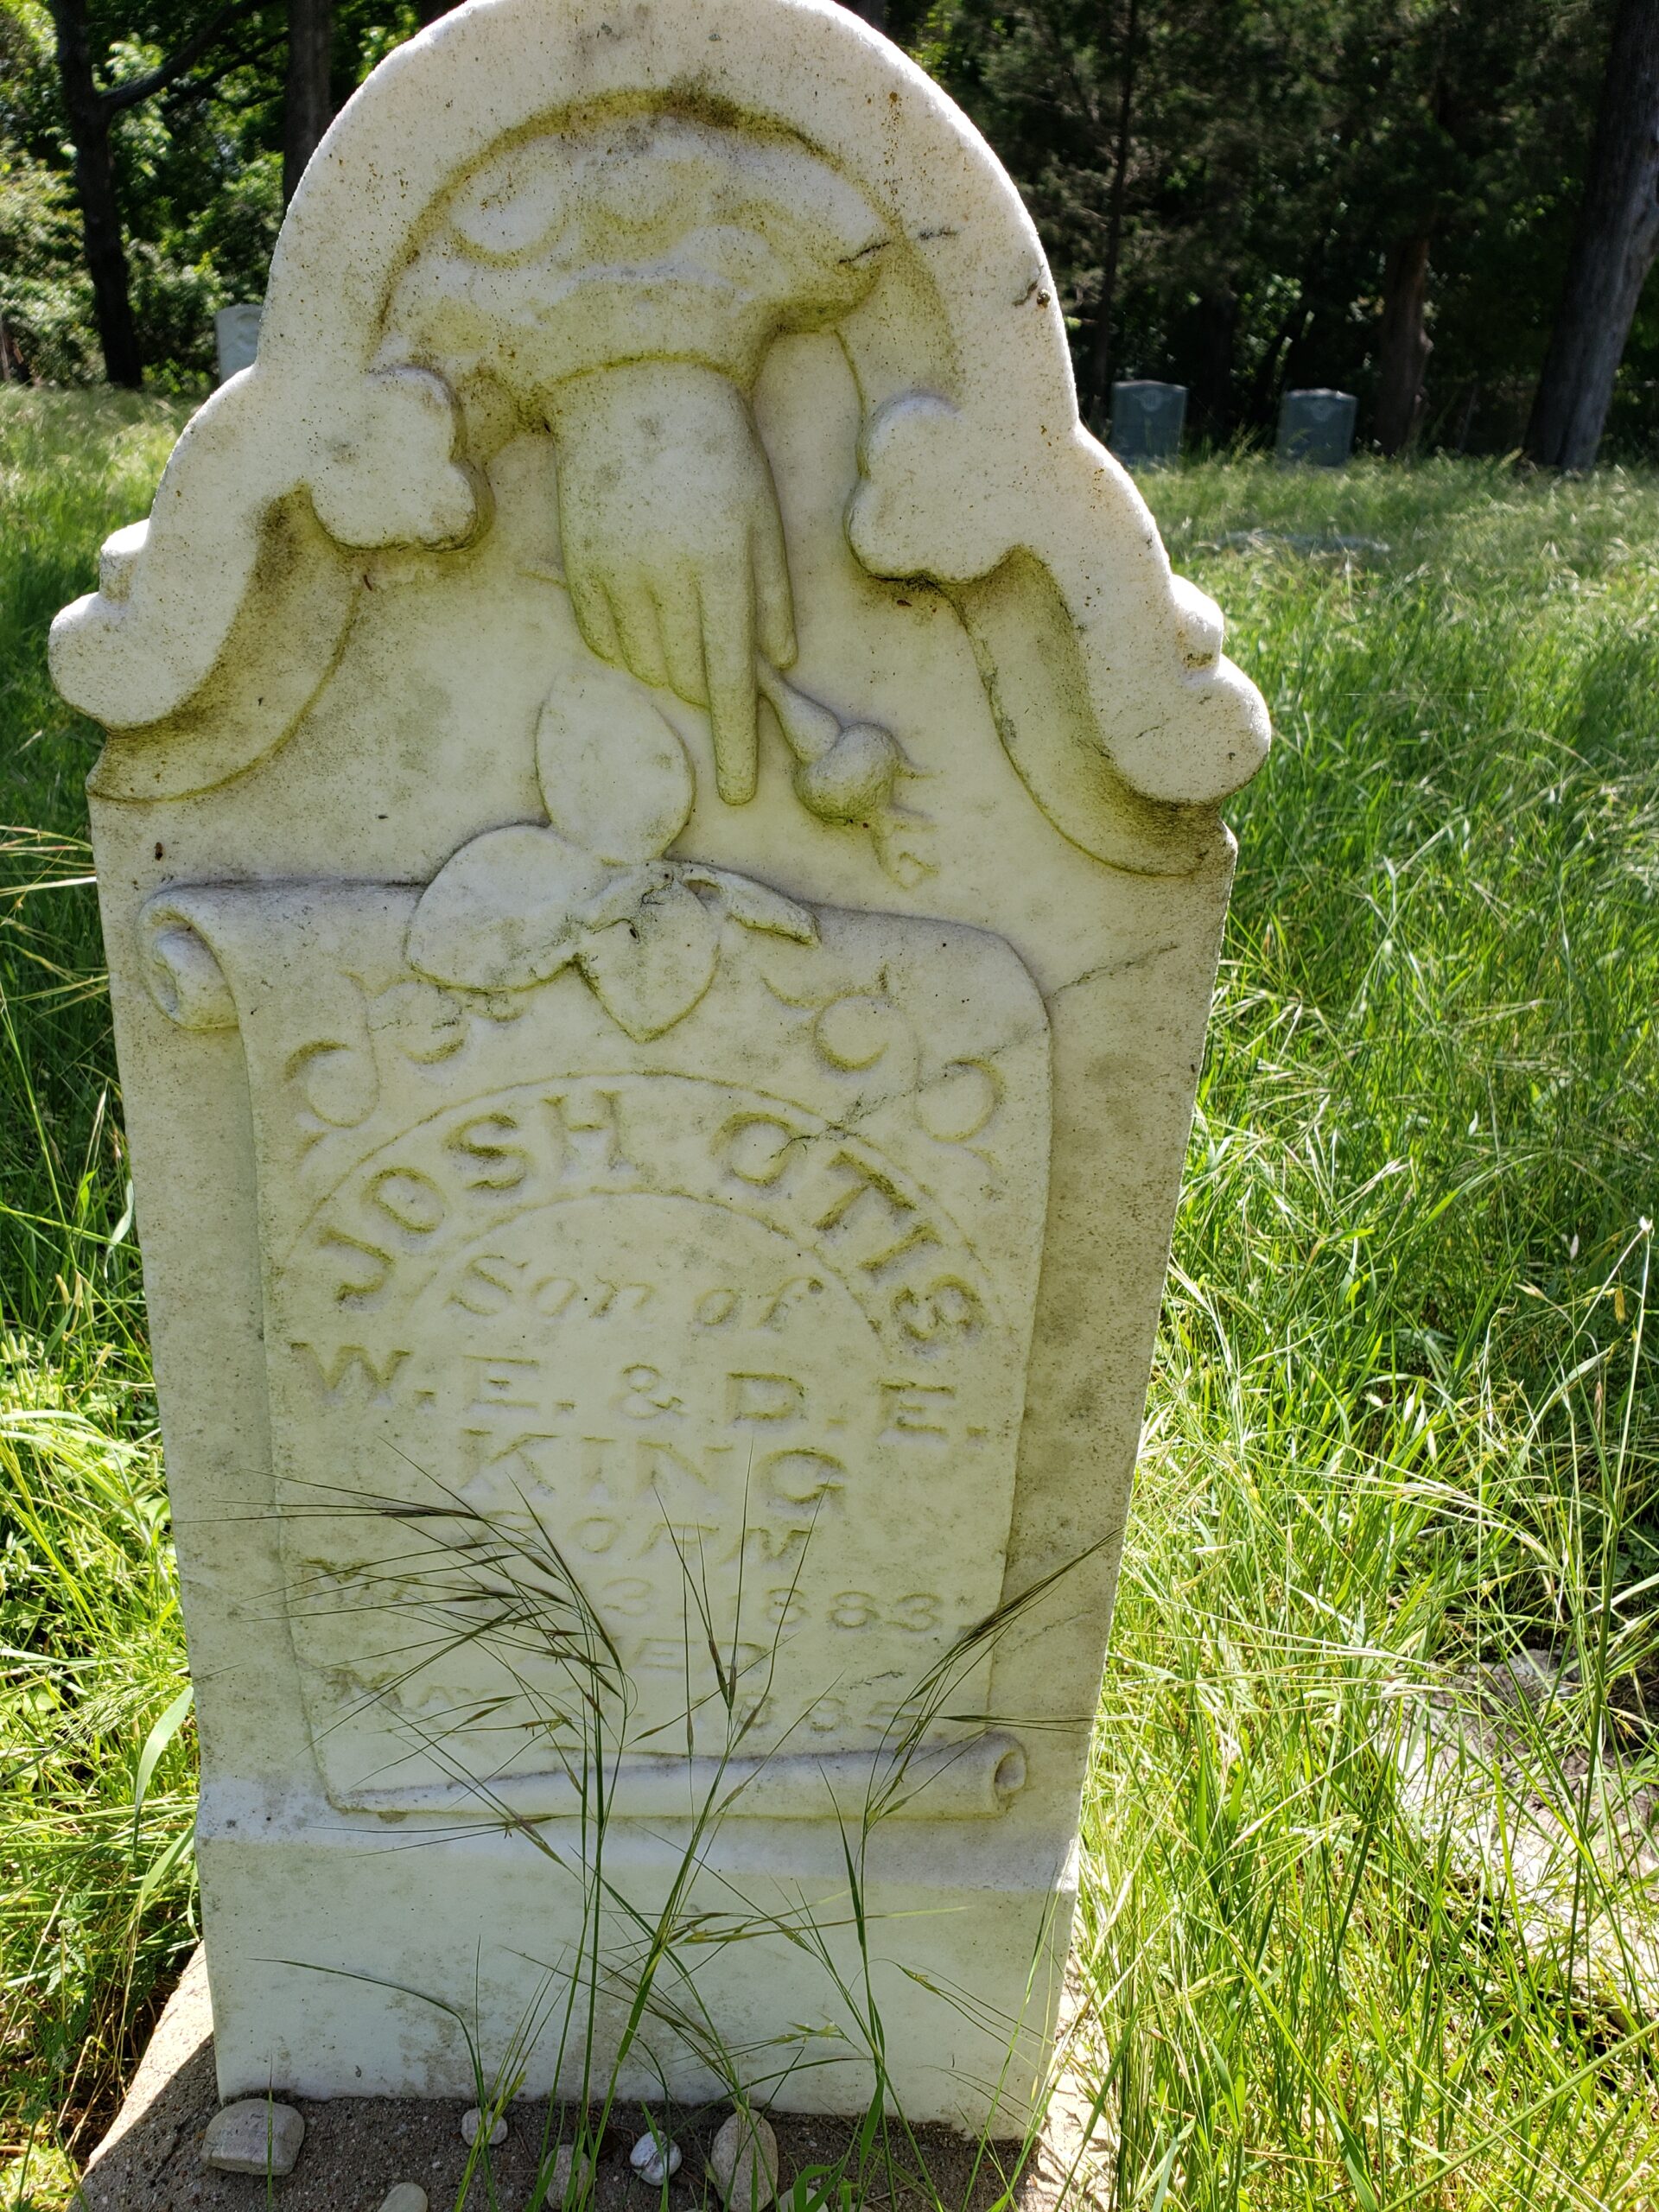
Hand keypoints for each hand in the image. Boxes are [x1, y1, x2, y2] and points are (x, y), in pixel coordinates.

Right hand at [547, 361, 795, 804]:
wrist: (636, 383)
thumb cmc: (716, 448)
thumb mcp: (764, 513)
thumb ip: (772, 592)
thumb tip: (777, 665)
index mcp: (721, 566)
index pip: (731, 679)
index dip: (736, 742)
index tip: (739, 791)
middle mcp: (664, 578)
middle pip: (687, 678)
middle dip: (707, 685)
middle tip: (713, 641)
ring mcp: (614, 573)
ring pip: (645, 664)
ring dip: (669, 660)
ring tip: (680, 603)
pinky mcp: (579, 566)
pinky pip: (605, 639)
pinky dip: (629, 640)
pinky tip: (642, 595)